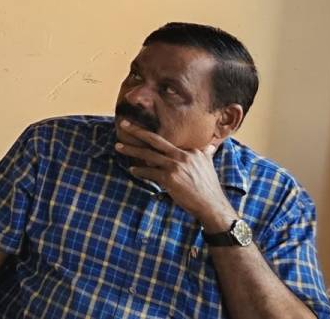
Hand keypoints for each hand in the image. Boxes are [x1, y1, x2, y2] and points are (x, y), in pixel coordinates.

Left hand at [116, 120, 236, 228]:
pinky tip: (132, 170)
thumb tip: (211, 146)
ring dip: (131, 150)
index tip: (138, 129)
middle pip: (155, 140)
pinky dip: (139, 171)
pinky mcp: (169, 178)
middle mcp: (182, 156)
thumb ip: (206, 154)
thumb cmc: (208, 187)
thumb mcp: (208, 165)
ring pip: (148, 155)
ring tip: (118, 146)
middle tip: (123, 124)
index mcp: (191, 151)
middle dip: (138, 131)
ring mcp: (175, 166)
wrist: (211, 205)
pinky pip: (149, 172)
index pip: (167, 141)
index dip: (150, 135)